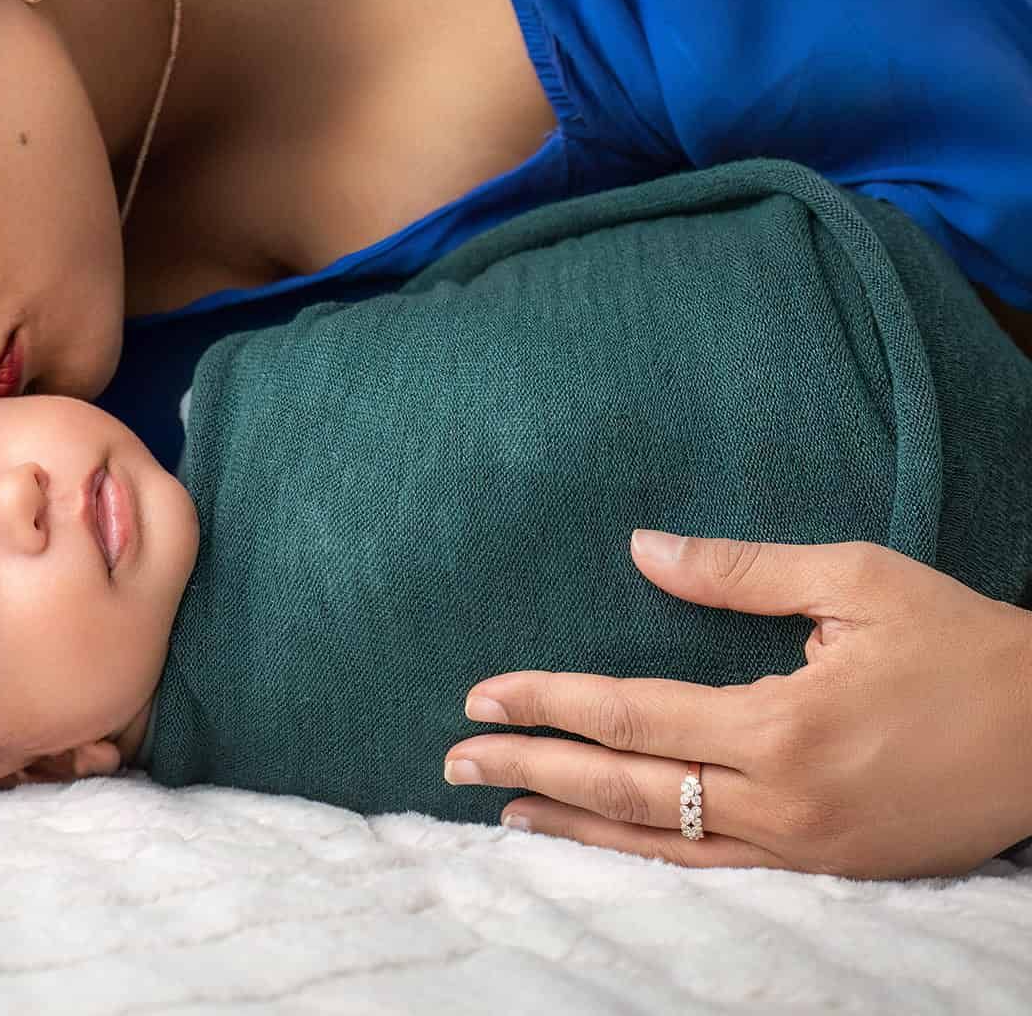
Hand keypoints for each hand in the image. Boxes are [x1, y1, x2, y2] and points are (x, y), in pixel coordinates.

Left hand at [442, 530, 1031, 878]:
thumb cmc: (962, 641)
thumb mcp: (856, 580)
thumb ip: (740, 571)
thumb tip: (642, 548)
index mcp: (781, 725)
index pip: (630, 716)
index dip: (548, 703)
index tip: (481, 696)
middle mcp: (782, 800)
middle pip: (625, 788)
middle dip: (532, 771)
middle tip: (456, 758)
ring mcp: (805, 848)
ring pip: (661, 845)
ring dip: (574, 828)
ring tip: (502, 813)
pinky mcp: (829, 871)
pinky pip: (716, 870)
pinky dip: (646, 860)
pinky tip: (601, 846)